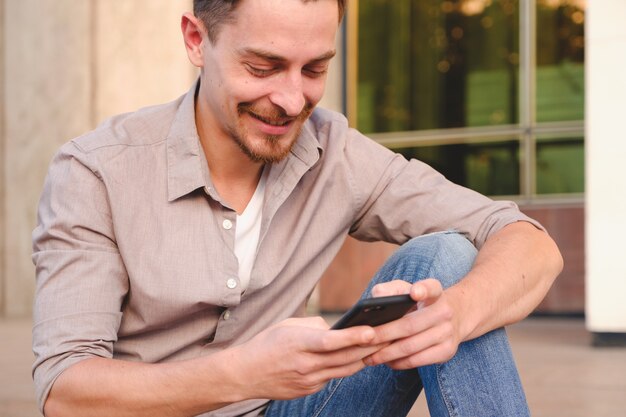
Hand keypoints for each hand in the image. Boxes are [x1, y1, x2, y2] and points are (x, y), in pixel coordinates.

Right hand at [229, 316, 382, 400]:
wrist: (245, 374)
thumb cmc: (266, 343)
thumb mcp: (287, 325)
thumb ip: (314, 325)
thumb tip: (337, 329)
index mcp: (298, 343)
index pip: (331, 341)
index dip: (354, 337)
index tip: (373, 330)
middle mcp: (305, 364)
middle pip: (345, 357)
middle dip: (370, 346)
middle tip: (391, 334)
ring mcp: (308, 380)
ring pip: (345, 369)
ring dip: (365, 357)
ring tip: (384, 344)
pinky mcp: (310, 390)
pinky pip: (334, 377)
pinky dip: (348, 367)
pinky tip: (361, 357)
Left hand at [363, 279, 461, 368]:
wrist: (454, 317)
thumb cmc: (419, 303)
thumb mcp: (406, 289)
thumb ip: (389, 290)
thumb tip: (375, 301)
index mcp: (435, 292)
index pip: (431, 288)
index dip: (423, 290)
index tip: (414, 292)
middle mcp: (444, 311)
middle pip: (410, 325)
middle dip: (383, 334)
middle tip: (364, 339)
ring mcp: (448, 333)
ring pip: (411, 347)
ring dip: (387, 353)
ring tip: (368, 356)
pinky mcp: (447, 351)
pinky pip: (417, 361)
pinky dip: (398, 363)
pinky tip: (385, 361)